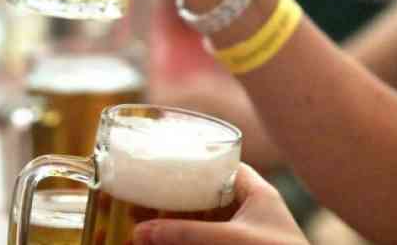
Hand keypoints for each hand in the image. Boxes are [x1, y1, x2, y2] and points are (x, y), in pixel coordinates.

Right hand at [133, 164, 307, 244]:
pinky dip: (182, 242)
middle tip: (140, 198)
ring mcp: (244, 235)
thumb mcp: (229, 240)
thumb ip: (186, 234)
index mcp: (257, 193)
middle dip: (171, 199)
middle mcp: (249, 212)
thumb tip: (140, 232)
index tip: (161, 162)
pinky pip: (203, 241)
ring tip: (140, 225)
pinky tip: (161, 244)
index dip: (191, 160)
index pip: (221, 163)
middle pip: (203, 196)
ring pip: (200, 223)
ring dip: (173, 225)